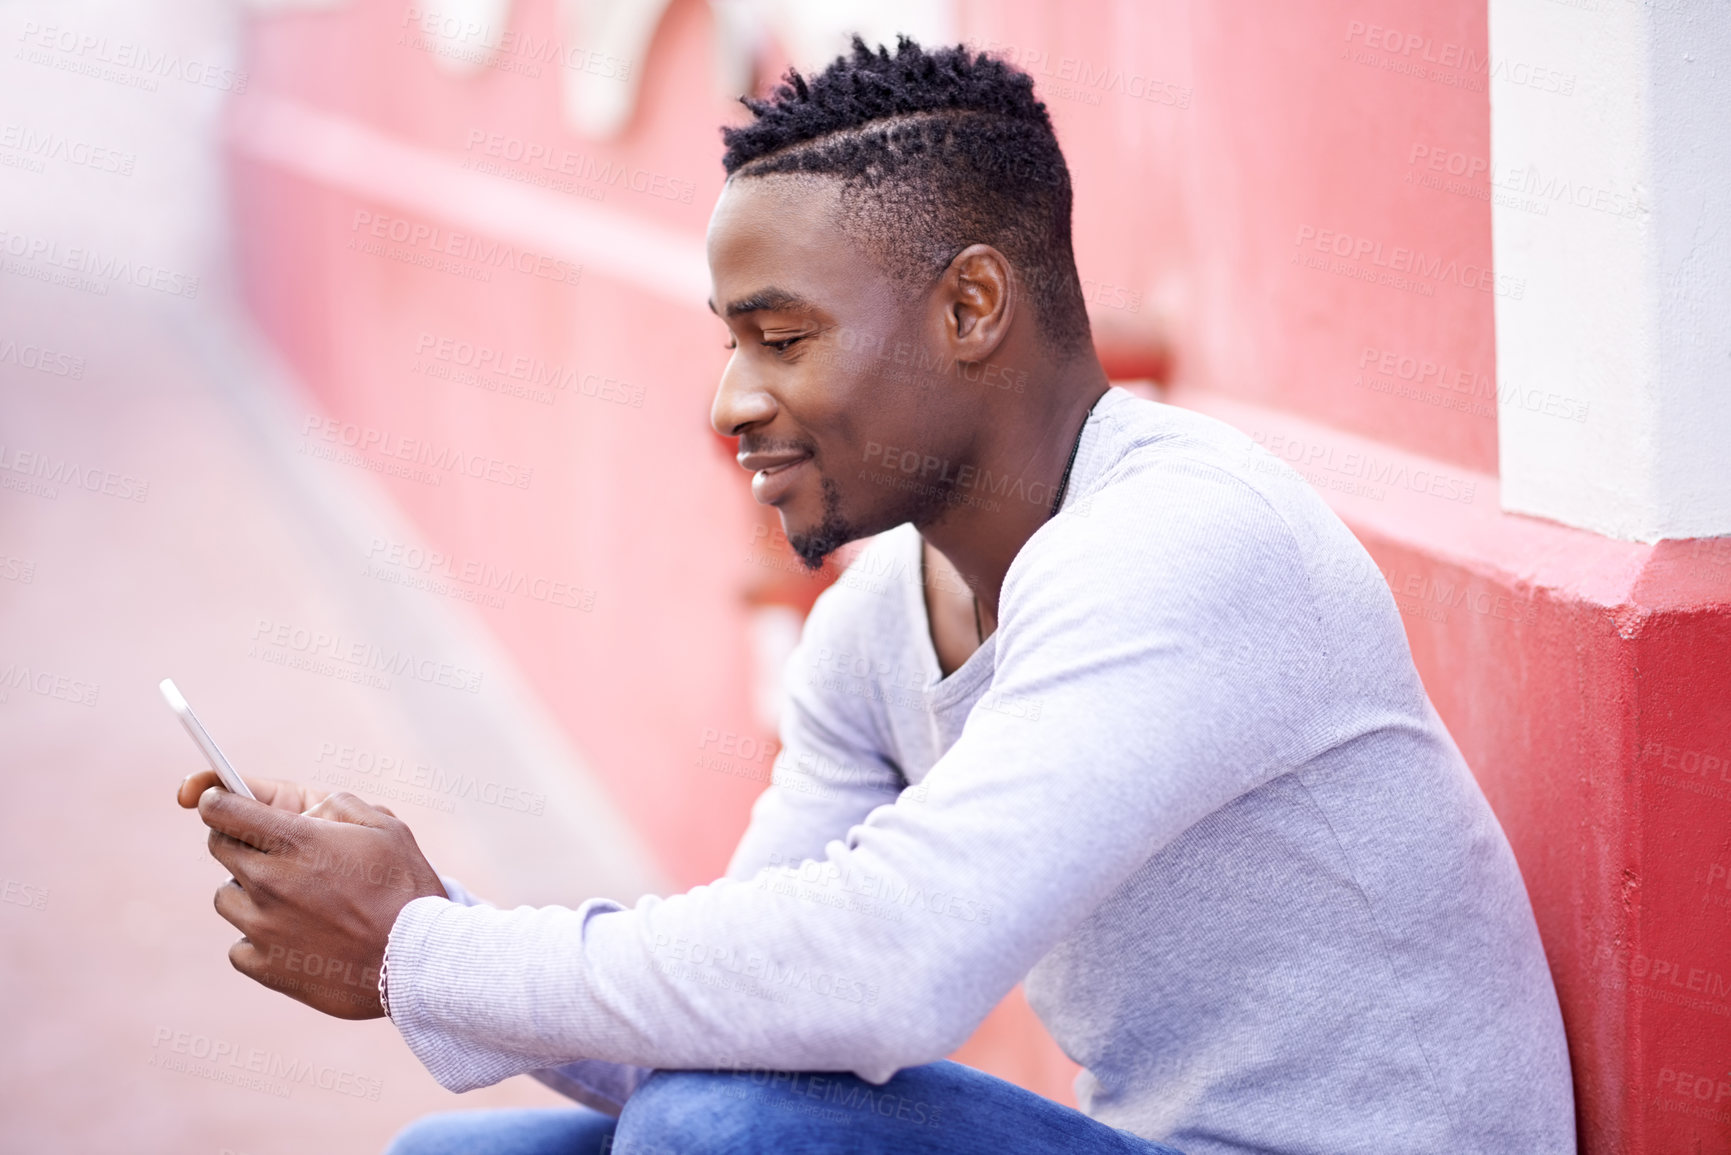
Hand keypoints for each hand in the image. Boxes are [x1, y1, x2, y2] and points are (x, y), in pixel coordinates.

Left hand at [177, 775, 443, 1017]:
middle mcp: (269, 880)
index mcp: (296, 840)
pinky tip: (296, 937)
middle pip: (219, 848)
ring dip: (249, 893)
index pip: (222, 808)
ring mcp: (262, 926)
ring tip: (292, 901)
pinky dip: (259, 939)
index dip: (217, 799)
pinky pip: (239, 945)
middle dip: (240, 841)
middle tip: (275, 852)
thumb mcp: (386, 827)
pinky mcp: (264, 966)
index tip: (219, 801)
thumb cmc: (406, 890)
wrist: (417, 962)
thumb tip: (308, 810)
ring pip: (226, 897)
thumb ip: (339, 806)